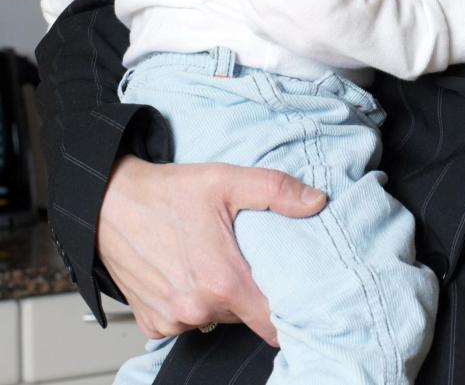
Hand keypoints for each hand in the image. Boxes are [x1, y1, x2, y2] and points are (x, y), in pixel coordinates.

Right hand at [97, 156, 326, 345]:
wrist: (109, 203)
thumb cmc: (167, 192)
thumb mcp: (226, 180)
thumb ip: (277, 191)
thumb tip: (316, 202)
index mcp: (222, 280)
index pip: (272, 323)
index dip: (292, 314)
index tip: (303, 301)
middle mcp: (197, 308)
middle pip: (246, 315)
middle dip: (254, 291)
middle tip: (251, 259)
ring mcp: (172, 319)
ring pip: (218, 317)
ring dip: (223, 296)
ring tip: (216, 258)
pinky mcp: (152, 323)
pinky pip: (187, 320)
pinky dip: (194, 302)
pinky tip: (189, 271)